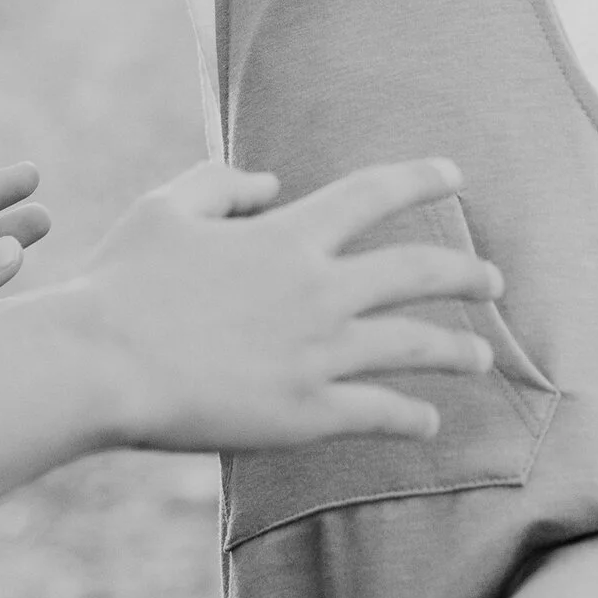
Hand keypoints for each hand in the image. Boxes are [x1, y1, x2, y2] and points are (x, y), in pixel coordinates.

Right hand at [63, 157, 501, 450]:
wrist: (103, 363)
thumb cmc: (123, 283)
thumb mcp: (164, 209)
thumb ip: (219, 183)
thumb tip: (268, 182)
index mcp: (287, 236)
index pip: (373, 194)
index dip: (420, 178)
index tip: (454, 174)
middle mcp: (318, 291)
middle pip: (418, 272)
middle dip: (466, 274)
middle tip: (494, 281)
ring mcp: (319, 355)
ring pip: (416, 348)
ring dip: (458, 351)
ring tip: (482, 357)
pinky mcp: (307, 413)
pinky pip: (380, 413)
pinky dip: (412, 419)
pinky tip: (428, 422)